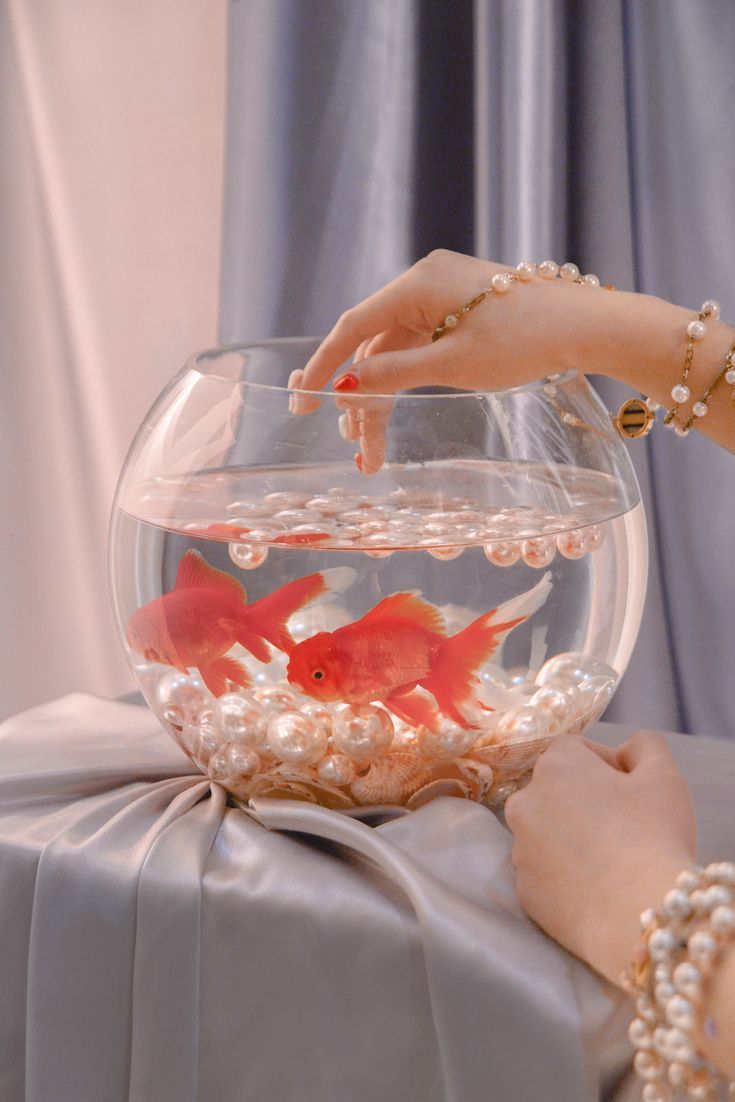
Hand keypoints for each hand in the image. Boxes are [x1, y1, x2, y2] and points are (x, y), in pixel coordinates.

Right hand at [291, 250, 620, 472]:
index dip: (323, 365)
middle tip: (354, 446)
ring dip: (383, 395)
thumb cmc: (525, 341)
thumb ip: (394, 374)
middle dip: (360, 397)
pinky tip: (396, 409)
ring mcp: (446, 295)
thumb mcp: (453, 364)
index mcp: (418, 282)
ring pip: (396, 350)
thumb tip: (346, 388)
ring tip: (372, 447)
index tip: (302, 401)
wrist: (589, 326)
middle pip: (374, 344)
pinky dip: (407, 379)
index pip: (353, 326)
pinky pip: (421, 345)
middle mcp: (426, 282)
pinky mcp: (465, 310)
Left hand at [504, 731, 696, 985]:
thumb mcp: (664, 776)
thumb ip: (644, 747)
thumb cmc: (653, 836)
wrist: (636, 914)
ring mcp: (520, 848)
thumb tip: (626, 750)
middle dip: (586, 801)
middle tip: (626, 826)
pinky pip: (545, 872)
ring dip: (572, 838)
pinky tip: (598, 888)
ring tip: (612, 861)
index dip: (608, 766)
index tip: (633, 791)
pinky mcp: (523, 891)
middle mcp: (525, 801)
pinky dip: (565, 875)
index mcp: (554, 766)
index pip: (575, 750)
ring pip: (548, 832)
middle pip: (557, 791)